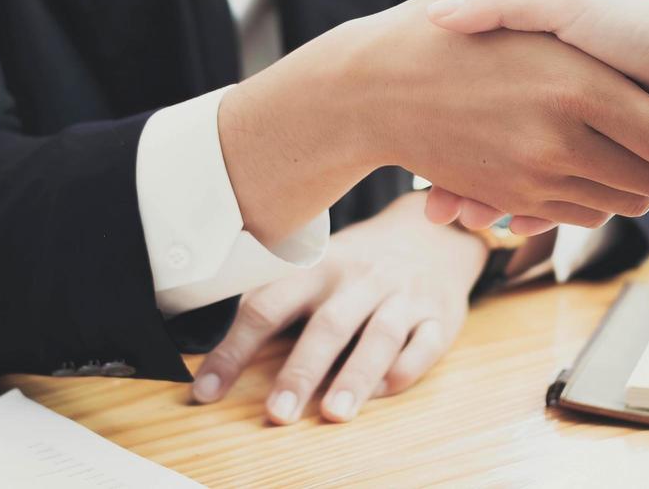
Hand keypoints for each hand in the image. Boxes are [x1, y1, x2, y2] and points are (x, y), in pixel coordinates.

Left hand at [190, 193, 485, 423]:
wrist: (431, 234)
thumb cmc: (358, 262)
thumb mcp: (314, 264)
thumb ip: (275, 298)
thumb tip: (220, 353)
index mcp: (317, 267)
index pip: (268, 307)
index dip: (234, 350)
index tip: (207, 390)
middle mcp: (360, 279)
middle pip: (328, 325)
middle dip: (301, 371)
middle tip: (277, 413)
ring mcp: (403, 297)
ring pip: (380, 337)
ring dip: (355, 376)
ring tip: (334, 413)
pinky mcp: (440, 317)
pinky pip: (425, 346)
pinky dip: (404, 370)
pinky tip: (382, 392)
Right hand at [219, 0, 648, 244]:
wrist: (374, 86)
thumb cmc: (453, 19)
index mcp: (577, 83)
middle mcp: (560, 140)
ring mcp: (534, 179)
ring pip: (622, 204)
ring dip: (637, 182)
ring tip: (633, 143)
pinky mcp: (513, 202)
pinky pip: (580, 216)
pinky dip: (594, 197)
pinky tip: (586, 160)